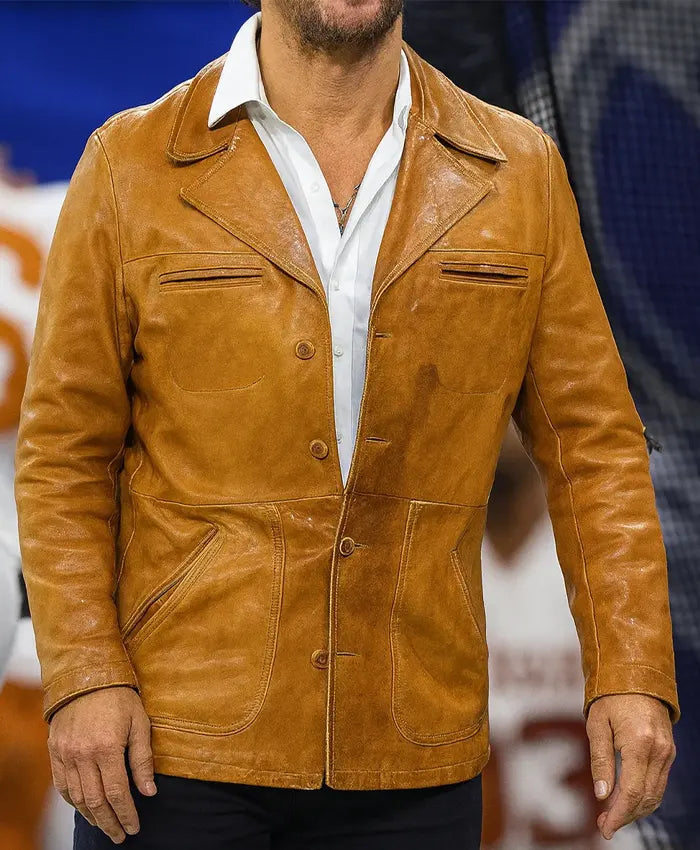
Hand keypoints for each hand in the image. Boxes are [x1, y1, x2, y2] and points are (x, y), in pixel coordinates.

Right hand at [48, 685, 156, 843]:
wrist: (86, 675)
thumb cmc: (119, 697)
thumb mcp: (140, 723)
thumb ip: (143, 759)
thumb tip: (149, 792)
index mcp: (107, 748)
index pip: (117, 793)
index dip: (127, 814)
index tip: (134, 827)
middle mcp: (83, 755)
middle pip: (96, 801)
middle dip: (110, 822)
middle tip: (120, 835)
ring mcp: (66, 754)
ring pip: (78, 797)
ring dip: (92, 816)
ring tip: (105, 826)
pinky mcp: (55, 751)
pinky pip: (62, 785)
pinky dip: (74, 801)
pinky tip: (85, 808)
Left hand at [586, 693, 675, 839]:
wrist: (636, 675)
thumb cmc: (610, 697)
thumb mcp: (597, 724)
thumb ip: (600, 760)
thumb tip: (601, 795)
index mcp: (639, 743)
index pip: (631, 791)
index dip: (618, 814)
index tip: (604, 828)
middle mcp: (659, 750)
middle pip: (645, 798)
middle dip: (625, 816)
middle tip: (604, 824)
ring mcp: (667, 752)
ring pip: (655, 794)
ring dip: (635, 809)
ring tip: (611, 814)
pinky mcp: (669, 751)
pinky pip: (659, 782)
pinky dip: (644, 796)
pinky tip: (626, 799)